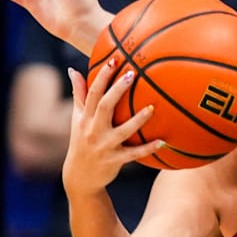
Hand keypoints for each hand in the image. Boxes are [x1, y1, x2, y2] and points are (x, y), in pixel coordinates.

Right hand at [62, 61, 162, 195]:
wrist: (80, 176)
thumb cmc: (81, 141)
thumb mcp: (77, 118)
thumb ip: (79, 95)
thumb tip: (73, 70)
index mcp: (84, 117)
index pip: (93, 93)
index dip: (102, 76)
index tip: (114, 60)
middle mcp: (92, 129)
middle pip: (105, 106)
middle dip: (117, 90)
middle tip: (132, 74)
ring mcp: (104, 145)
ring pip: (123, 130)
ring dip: (138, 119)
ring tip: (152, 108)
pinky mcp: (114, 160)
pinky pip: (134, 153)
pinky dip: (148, 148)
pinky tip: (163, 142)